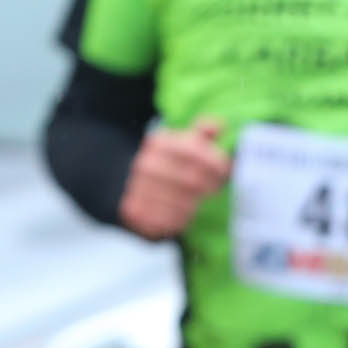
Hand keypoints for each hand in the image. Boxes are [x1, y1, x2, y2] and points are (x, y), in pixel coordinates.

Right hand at [120, 116, 230, 239]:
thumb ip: (201, 135)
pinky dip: (182, 218)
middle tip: (214, 188)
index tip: (224, 171)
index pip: (196, 153)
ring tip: (196, 200)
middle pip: (193, 181)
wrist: (123, 181)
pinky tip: (183, 211)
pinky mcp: (135, 212)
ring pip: (184, 203)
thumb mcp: (180, 143)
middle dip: (210, 186)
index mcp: (159, 144)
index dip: (217, 164)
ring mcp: (137, 188)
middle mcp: (146, 165)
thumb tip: (219, 125)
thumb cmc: (166, 162)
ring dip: (196, 203)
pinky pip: (170, 221)